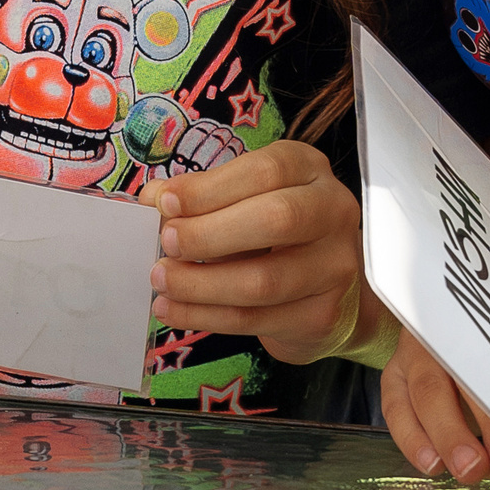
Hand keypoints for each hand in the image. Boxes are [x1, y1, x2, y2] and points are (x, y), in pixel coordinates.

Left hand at [139, 140, 372, 365]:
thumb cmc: (276, 235)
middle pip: (275, 219)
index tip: (165, 202)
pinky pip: (255, 319)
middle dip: (208, 233)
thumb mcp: (243, 201)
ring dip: (200, 283)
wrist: (329, 295)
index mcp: (310, 170)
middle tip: (165, 243)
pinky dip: (205, 315)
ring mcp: (335, 266)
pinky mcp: (322, 315)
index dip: (210, 188)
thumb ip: (202, 196)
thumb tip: (153, 198)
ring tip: (161, 280)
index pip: (265, 171)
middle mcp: (334, 212)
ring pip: (263, 280)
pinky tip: (174, 308)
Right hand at [380, 282, 489, 488]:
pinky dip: (410, 437)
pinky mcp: (409, 383)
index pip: (476, 343)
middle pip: (437, 373)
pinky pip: (397, 408)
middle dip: (454, 425)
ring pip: (410, 392)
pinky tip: (433, 464)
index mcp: (483, 309)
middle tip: (478, 464)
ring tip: (463, 469)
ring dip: (431, 435)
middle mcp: (442, 327)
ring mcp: (421, 354)